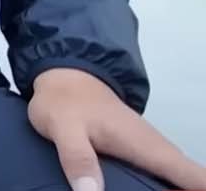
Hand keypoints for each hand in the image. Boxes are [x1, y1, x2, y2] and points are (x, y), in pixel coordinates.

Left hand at [28, 67, 205, 190]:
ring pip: (175, 181)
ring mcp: (149, 152)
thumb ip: (78, 159)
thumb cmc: (67, 101)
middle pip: (189, 183)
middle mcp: (157, 151)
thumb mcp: (64, 129)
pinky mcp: (139, 155)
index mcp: (148, 148)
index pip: (196, 177)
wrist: (64, 77)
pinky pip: (159, 177)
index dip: (200, 189)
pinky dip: (157, 188)